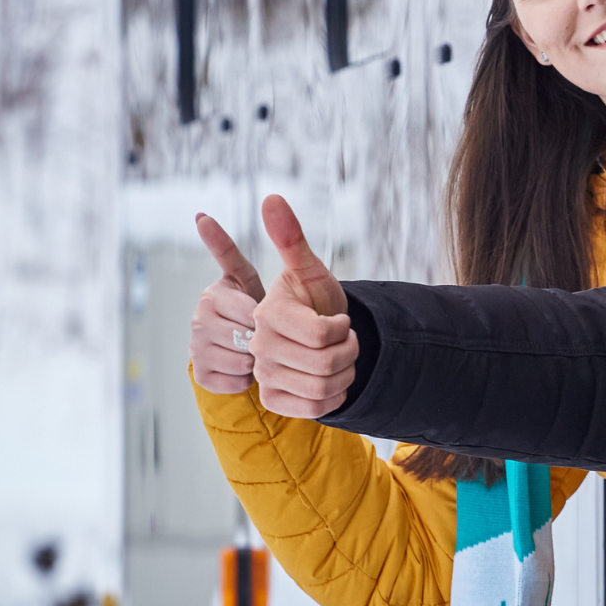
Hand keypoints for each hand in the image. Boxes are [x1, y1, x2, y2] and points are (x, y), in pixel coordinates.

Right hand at [188, 214, 267, 392]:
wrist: (252, 345)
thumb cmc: (258, 306)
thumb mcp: (254, 278)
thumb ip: (236, 252)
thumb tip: (200, 215)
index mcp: (214, 293)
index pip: (247, 306)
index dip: (256, 311)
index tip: (240, 294)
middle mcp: (199, 318)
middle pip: (248, 335)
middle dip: (265, 336)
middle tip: (264, 331)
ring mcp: (196, 346)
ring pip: (243, 359)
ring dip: (259, 359)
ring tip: (257, 347)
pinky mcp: (200, 373)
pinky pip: (236, 380)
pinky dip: (248, 378)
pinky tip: (246, 365)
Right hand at [251, 194, 358, 419]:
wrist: (318, 337)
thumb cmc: (314, 299)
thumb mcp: (309, 270)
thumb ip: (291, 238)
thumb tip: (272, 197)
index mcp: (264, 313)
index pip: (322, 335)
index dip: (342, 330)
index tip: (339, 320)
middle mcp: (256, 344)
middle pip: (324, 364)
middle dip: (349, 352)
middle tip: (346, 340)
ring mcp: (260, 373)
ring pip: (322, 388)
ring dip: (345, 374)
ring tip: (342, 359)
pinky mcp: (271, 398)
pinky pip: (314, 408)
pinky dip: (334, 397)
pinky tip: (332, 381)